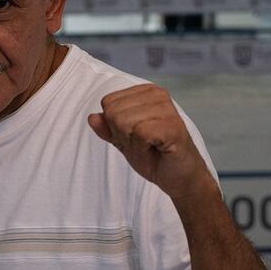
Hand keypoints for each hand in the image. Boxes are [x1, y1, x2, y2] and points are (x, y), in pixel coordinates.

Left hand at [88, 84, 215, 199]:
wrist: (179, 177)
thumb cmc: (154, 156)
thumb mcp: (123, 140)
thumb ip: (107, 128)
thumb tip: (92, 118)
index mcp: (145, 92)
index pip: (108, 102)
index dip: (114, 126)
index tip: (134, 136)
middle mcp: (157, 94)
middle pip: (113, 112)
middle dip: (122, 135)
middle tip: (143, 144)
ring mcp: (167, 109)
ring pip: (124, 122)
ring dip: (133, 143)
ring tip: (150, 146)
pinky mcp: (173, 126)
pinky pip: (140, 134)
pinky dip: (142, 148)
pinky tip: (156, 149)